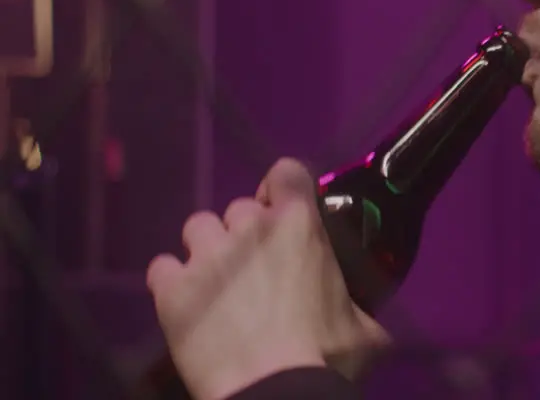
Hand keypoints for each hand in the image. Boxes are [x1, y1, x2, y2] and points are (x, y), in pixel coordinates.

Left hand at [147, 158, 389, 399]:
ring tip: (216, 281)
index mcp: (299, 225)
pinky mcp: (171, 289)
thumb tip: (365, 315)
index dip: (285, 190)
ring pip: (198, 226)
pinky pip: (162, 267)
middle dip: (247, 231)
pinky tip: (185, 303)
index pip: (286, 172)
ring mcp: (206, 256)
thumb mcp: (366, 329)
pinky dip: (172, 282)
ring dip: (208, 248)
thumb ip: (360, 305)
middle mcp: (249, 227)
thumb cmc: (328, 357)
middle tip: (257, 267)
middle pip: (240, 207)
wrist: (274, 392)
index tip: (286, 214)